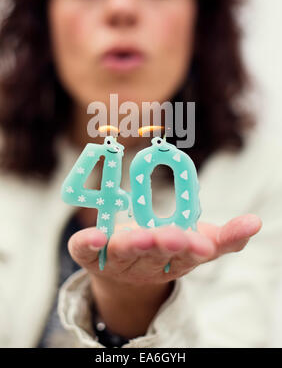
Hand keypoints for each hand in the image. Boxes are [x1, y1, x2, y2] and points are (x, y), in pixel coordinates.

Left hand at [68, 213, 261, 285]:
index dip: (193, 250)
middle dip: (165, 247)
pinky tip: (93, 236)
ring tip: (142, 236)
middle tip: (175, 238)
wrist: (123, 271)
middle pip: (154, 256)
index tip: (203, 244)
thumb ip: (226, 238)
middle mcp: (144, 263)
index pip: (185, 257)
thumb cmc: (165, 252)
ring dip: (132, 245)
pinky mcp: (89, 255)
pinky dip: (86, 244)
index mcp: (172, 261)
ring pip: (123, 253)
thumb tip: (255, 223)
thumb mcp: (198, 242)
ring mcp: (115, 260)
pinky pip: (84, 251)